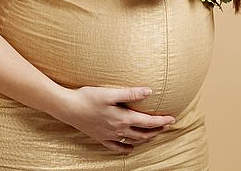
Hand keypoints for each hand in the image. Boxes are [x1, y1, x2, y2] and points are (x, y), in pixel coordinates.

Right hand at [55, 85, 175, 152]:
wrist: (68, 108)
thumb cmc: (88, 97)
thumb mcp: (110, 93)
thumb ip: (130, 93)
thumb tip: (149, 91)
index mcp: (122, 118)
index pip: (147, 121)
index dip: (161, 121)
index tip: (172, 119)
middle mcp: (118, 129)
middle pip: (142, 133)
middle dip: (156, 130)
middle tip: (167, 126)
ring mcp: (109, 135)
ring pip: (132, 140)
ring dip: (145, 138)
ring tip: (153, 135)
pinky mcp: (100, 137)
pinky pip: (116, 147)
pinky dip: (126, 148)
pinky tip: (130, 148)